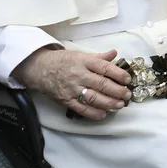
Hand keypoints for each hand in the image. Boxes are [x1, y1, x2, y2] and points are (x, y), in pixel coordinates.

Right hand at [12, 48, 131, 120]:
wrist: (39, 69)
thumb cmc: (62, 61)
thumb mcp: (80, 55)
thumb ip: (99, 57)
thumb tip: (115, 53)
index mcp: (84, 61)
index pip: (104, 67)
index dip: (118, 74)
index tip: (128, 79)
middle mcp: (79, 75)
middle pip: (101, 84)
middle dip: (117, 91)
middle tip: (127, 95)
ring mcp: (72, 89)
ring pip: (93, 97)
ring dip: (109, 102)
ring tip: (120, 105)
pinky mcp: (65, 100)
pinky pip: (80, 108)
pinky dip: (93, 112)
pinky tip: (103, 114)